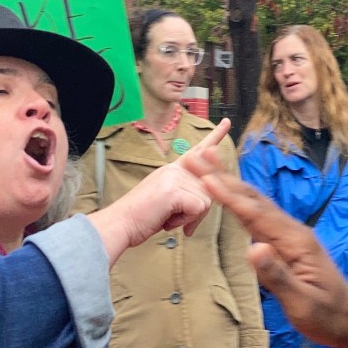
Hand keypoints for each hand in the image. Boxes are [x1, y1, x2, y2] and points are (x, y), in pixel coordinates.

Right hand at [87, 120, 230, 259]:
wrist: (121, 224)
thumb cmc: (142, 217)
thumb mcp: (167, 200)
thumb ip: (185, 196)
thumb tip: (203, 203)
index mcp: (172, 170)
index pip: (198, 151)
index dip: (214, 136)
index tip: (227, 123)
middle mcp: (174, 169)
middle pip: (208, 189)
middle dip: (197, 211)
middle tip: (176, 220)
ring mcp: (174, 178)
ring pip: (206, 201)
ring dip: (189, 217)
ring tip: (167, 217)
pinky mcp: (174, 190)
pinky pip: (198, 209)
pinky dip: (185, 221)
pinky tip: (167, 219)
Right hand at [180, 152, 347, 347]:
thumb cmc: (326, 315)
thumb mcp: (301, 302)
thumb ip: (277, 276)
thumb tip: (252, 248)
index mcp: (295, 241)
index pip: (256, 214)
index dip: (230, 196)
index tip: (206, 177)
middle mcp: (292, 231)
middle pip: (253, 200)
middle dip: (224, 178)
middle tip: (197, 156)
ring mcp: (290, 236)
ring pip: (255, 205)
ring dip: (230, 184)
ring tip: (208, 166)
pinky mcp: (287, 243)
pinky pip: (258, 217)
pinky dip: (240, 202)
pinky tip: (230, 195)